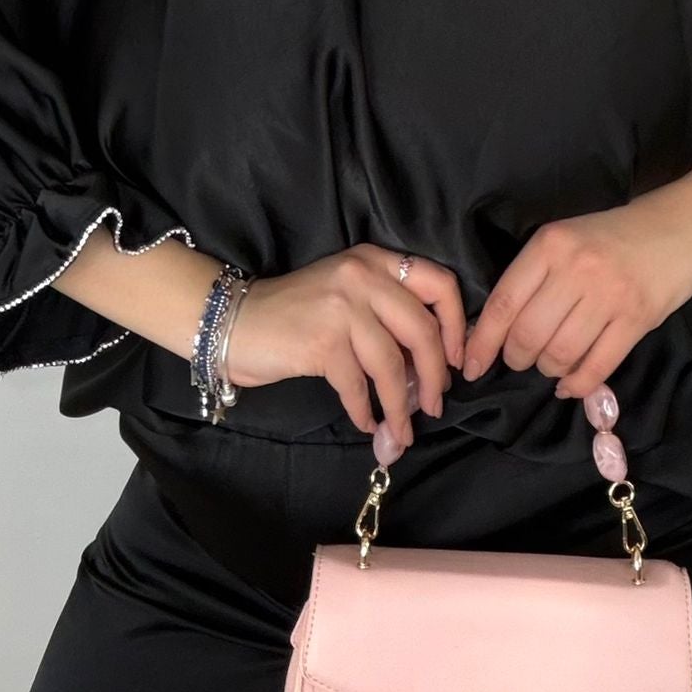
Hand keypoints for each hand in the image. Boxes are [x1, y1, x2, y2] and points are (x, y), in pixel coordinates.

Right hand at [223, 243, 466, 450]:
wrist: (234, 321)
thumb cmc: (295, 315)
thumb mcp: (347, 296)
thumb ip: (388, 319)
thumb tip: (431, 374)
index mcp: (375, 261)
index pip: (441, 284)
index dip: (457, 326)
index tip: (456, 362)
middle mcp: (363, 275)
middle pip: (422, 331)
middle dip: (435, 377)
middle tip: (434, 405)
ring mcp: (342, 307)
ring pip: (392, 365)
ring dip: (401, 407)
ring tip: (400, 431)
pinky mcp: (322, 341)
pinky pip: (359, 385)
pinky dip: (366, 410)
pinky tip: (366, 422)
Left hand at [459, 201, 691, 403]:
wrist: (680, 227)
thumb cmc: (614, 235)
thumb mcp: (567, 239)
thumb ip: (534, 276)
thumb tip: (494, 329)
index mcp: (550, 244)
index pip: (504, 302)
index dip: (482, 341)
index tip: (471, 366)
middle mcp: (576, 268)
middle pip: (529, 333)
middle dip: (517, 358)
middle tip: (521, 360)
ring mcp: (609, 294)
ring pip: (560, 353)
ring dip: (548, 369)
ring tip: (551, 365)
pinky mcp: (638, 318)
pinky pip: (597, 366)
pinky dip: (577, 384)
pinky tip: (570, 384)